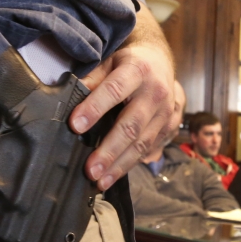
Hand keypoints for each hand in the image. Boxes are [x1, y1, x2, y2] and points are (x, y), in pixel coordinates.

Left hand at [69, 8, 176, 190]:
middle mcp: (155, 92)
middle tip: (90, 169)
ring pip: (142, 143)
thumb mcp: (109, 60)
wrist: (160, 61)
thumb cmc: (128, 63)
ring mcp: (165, 112)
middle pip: (131, 125)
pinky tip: (114, 175)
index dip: (95, 108)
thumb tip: (71, 95)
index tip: (75, 125)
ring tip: (100, 180)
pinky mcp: (169, 127)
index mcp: (137, 71)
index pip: (114, 90)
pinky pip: (149, 149)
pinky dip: (131, 164)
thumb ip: (92, 77)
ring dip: (119, 165)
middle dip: (109, 150)